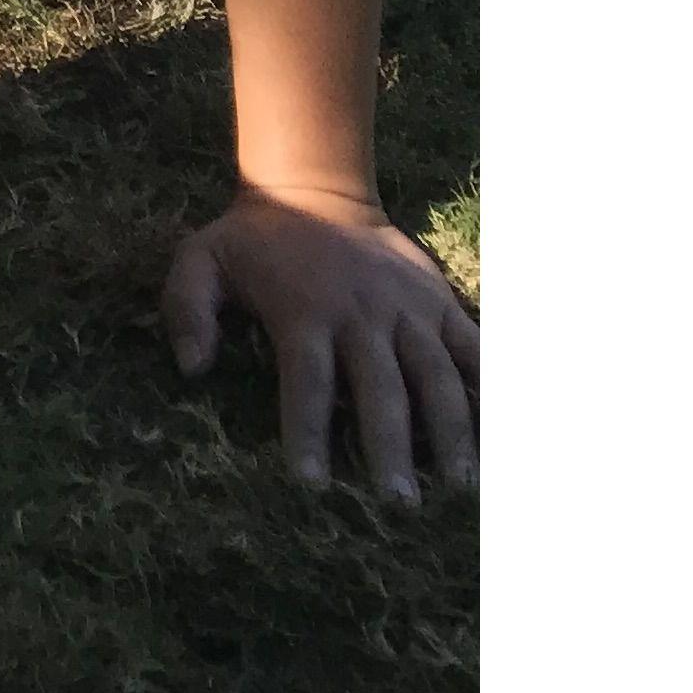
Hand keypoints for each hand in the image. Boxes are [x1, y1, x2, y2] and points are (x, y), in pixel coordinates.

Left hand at [163, 184, 476, 499]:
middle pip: (379, 388)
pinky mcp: (439, 301)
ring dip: (450, 431)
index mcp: (303, 311)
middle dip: (389, 448)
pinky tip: (505, 430)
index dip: (307, 432)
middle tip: (398, 505)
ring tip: (458, 485)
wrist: (314, 187)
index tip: (312, 486)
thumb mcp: (201, 258)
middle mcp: (360, 314)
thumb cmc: (255, 241)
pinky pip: (472, 346)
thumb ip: (186, 308)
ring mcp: (407, 309)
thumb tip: (191, 368)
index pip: (306, 381)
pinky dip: (491, 386)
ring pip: (436, 374)